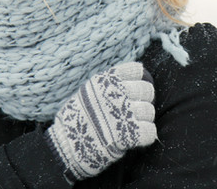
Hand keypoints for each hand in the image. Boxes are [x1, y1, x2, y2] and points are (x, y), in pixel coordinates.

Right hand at [45, 62, 155, 181]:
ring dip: (144, 120)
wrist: (66, 146)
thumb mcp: (88, 91)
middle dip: (144, 100)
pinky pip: (150, 131)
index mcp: (106, 80)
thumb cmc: (76, 118)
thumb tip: (134, 79)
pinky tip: (136, 137)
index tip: (134, 90)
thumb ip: (109, 85)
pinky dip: (146, 136)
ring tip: (132, 125)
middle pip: (147, 90)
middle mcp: (116, 93)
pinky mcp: (129, 135)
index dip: (139, 80)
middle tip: (135, 111)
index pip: (137, 70)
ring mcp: (123, 113)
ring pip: (150, 111)